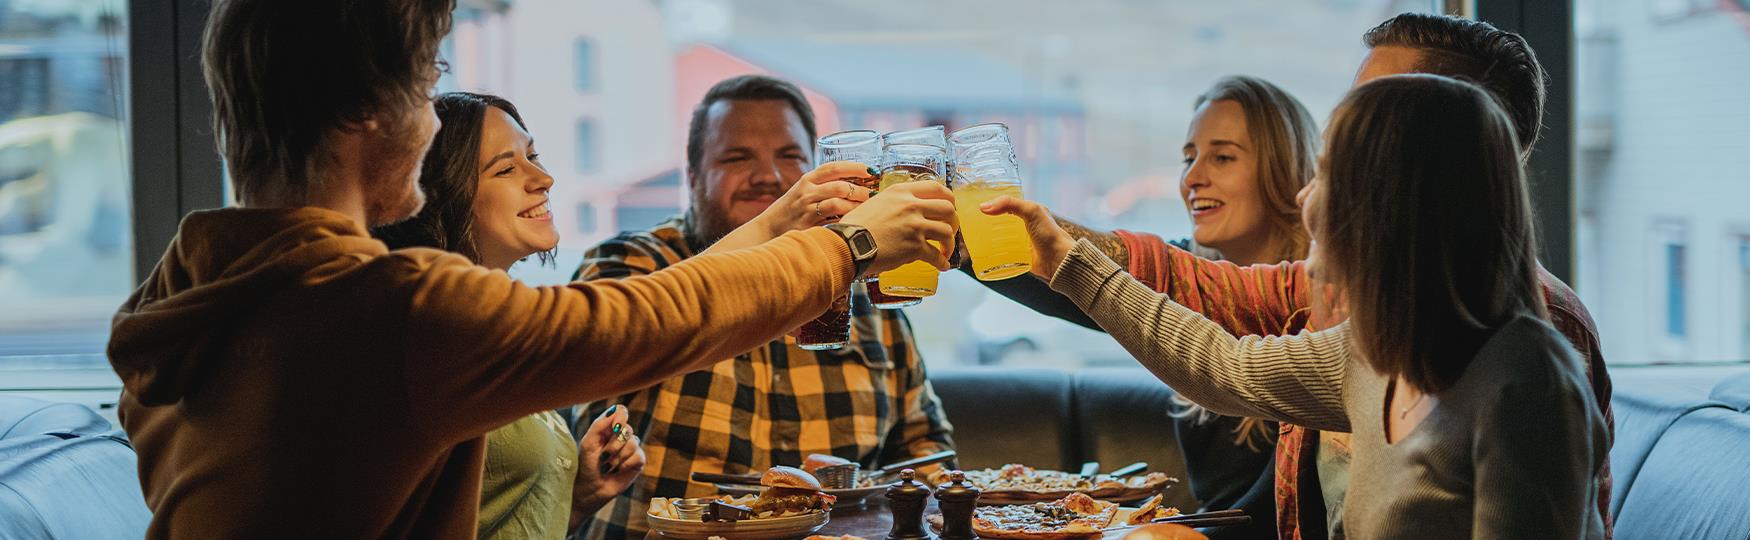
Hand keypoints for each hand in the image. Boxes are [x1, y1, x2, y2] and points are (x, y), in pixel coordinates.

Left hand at [570, 405, 645, 527]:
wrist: (590, 487)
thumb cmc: (586, 464)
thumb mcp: (588, 442)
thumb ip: (600, 425)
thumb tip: (616, 410)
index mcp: (608, 428)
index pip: (622, 412)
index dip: (621, 417)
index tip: (614, 428)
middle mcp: (622, 436)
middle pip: (627, 429)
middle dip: (613, 445)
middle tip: (603, 457)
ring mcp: (631, 448)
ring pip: (632, 443)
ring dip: (617, 458)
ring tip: (608, 466)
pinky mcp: (638, 461)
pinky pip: (637, 456)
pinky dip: (624, 465)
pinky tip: (617, 470)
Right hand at [755, 161, 876, 236]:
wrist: (768, 229)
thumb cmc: (791, 210)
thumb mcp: (803, 192)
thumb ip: (823, 186)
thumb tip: (855, 184)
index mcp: (807, 179)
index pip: (833, 167)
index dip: (854, 166)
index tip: (870, 170)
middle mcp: (806, 191)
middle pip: (839, 185)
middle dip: (860, 190)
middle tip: (874, 194)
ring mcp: (806, 208)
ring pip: (837, 202)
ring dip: (856, 205)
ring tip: (868, 209)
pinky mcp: (807, 225)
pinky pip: (832, 221)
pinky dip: (845, 220)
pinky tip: (855, 222)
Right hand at [839, 180, 958, 273]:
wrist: (848, 244)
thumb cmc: (855, 226)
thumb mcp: (875, 202)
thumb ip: (894, 204)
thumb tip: (903, 213)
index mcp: (901, 192)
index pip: (936, 187)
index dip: (948, 198)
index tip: (949, 206)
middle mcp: (911, 206)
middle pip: (948, 208)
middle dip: (954, 221)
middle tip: (950, 230)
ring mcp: (915, 226)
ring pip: (947, 231)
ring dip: (950, 243)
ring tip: (945, 251)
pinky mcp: (914, 247)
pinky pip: (937, 255)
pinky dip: (942, 262)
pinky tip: (942, 266)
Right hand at [979, 196, 1074, 278]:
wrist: (1057, 260)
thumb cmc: (1049, 233)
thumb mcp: (1031, 210)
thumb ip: (1009, 204)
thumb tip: (984, 207)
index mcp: (1026, 212)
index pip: (1004, 204)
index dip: (991, 203)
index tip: (974, 206)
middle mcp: (1021, 226)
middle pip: (998, 221)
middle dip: (984, 221)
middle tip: (969, 222)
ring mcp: (1018, 241)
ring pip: (996, 237)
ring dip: (984, 238)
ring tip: (970, 237)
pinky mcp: (1016, 256)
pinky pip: (999, 253)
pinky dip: (990, 252)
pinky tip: (979, 252)